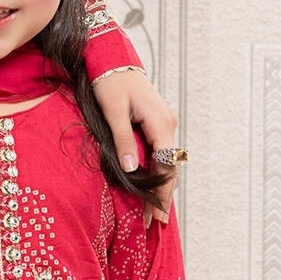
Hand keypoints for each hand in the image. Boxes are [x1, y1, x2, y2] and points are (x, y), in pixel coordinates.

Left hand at [93, 68, 179, 220]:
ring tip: (153, 210)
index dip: (161, 192)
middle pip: (171, 166)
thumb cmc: (109, 82)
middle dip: (164, 195)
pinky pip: (162, 152)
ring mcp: (165, 122)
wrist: (112, 58)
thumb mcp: (112, 111)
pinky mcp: (158, 122)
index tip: (154, 214)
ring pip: (168, 161)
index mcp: (160, 121)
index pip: (165, 164)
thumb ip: (123, 140)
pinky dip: (158, 171)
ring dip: (162, 185)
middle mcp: (168, 123)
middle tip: (154, 221)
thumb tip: (131, 168)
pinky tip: (151, 187)